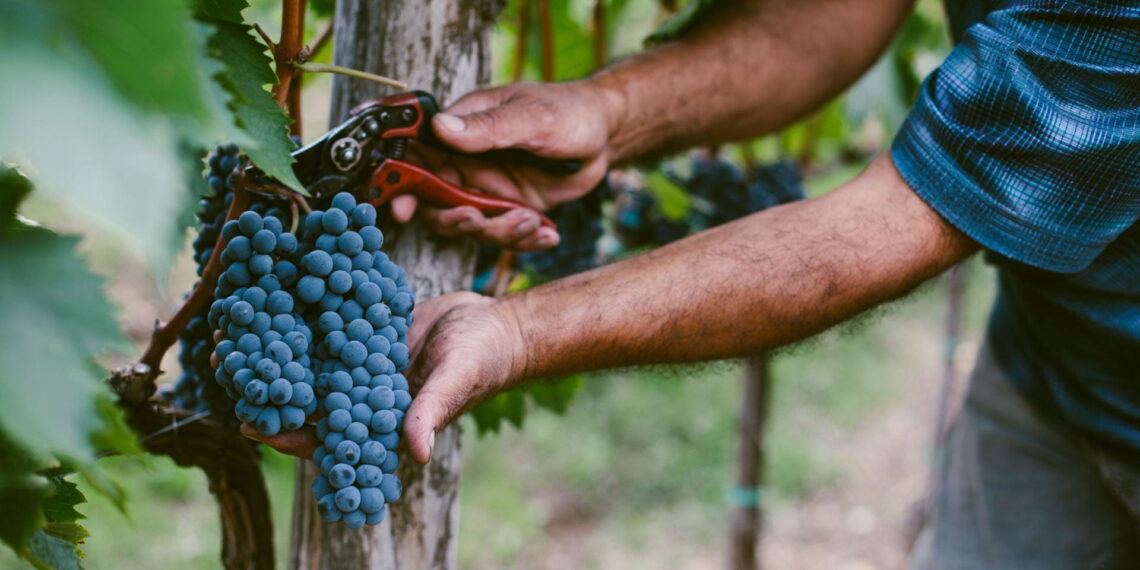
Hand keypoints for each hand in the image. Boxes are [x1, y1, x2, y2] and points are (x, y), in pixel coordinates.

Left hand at [243, 291, 526, 463]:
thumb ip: (431, 413)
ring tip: (237, 318)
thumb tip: (418, 453)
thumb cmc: (485, 361)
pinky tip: (274, 284)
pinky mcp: (364, 327)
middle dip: (265, 379)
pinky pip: (329, 319)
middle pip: (303, 393)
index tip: (248, 421)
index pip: (322, 435)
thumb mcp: (456, 383)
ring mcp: (360, 359)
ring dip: (275, 339)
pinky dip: (303, 305)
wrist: (500, 324)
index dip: (285, 431)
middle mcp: (361, 392)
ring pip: (309, 354)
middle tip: (226, 357)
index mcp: (378, 420)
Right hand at [391, 81, 621, 250]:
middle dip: (456, 220)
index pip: (418, 158)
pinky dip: (525, 241)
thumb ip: (488, 127)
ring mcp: (489, 188)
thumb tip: (440, 127)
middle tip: (479, 218)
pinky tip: (548, 234)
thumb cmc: (569, 111)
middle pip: (438, 203)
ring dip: (500, 231)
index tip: (404, 209)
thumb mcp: (531, 117)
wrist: (605, 132)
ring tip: (532, 220)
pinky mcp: (511, 208)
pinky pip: (506, 234)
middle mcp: (468, 163)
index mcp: (463, 130)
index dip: (404, 185)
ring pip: (473, 226)